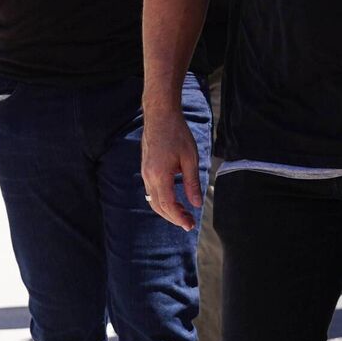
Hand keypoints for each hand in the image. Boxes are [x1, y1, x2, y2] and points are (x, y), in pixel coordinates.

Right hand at [141, 108, 202, 230]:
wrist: (160, 115)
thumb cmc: (177, 133)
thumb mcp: (190, 158)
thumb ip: (192, 183)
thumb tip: (196, 203)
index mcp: (160, 175)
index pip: (168, 205)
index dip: (179, 218)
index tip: (190, 225)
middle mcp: (149, 177)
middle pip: (158, 206)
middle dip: (173, 217)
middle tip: (188, 222)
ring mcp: (145, 172)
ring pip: (153, 200)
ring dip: (166, 210)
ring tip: (182, 213)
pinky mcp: (145, 168)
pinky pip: (151, 190)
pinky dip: (161, 199)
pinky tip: (173, 198)